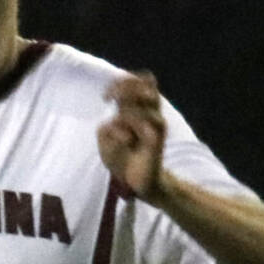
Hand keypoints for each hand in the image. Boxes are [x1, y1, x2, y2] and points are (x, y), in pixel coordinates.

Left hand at [97, 73, 167, 199]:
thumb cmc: (121, 157)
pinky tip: (124, 140)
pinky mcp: (157, 139)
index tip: (106, 96)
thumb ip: (106, 124)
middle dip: (126, 87)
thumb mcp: (105, 138)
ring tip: (118, 121)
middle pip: (148, 83)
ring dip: (128, 107)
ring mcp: (156, 125)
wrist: (135, 183)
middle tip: (110, 100)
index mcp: (140, 109)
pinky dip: (128, 127)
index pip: (142, 80)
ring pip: (149, 99)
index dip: (123, 81)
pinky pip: (145, 124)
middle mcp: (151, 113)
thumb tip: (114, 120)